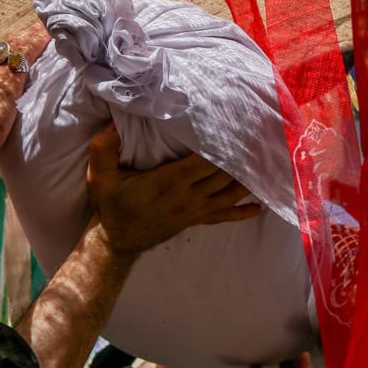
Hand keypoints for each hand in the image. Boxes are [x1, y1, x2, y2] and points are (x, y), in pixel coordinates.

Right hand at [86, 123, 261, 255]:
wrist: (116, 241)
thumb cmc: (111, 206)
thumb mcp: (99, 177)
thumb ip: (103, 150)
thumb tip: (112, 125)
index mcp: (169, 181)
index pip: (204, 162)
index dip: (223, 147)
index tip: (240, 131)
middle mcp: (188, 196)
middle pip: (223, 174)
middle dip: (242, 158)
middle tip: (262, 141)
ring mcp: (194, 210)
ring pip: (229, 194)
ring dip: (249, 181)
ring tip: (268, 166)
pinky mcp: (195, 220)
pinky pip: (224, 217)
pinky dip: (242, 212)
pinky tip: (259, 207)